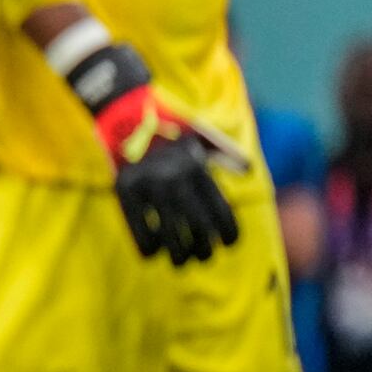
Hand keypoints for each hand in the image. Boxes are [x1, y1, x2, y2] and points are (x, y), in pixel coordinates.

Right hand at [65, 39, 248, 266]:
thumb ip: (224, 152)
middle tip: (201, 256)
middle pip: (198, 229)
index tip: (226, 244)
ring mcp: (150, 186)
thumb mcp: (200, 133)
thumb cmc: (166, 123)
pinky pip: (139, 229)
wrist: (124, 110)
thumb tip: (247, 169)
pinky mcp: (125, 190)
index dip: (227, 234)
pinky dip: (147, 246)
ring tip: (180, 261)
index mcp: (197, 168)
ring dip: (178, 254)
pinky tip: (152, 253)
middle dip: (203, 250)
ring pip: (171, 235)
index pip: (221, 212)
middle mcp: (176, 179)